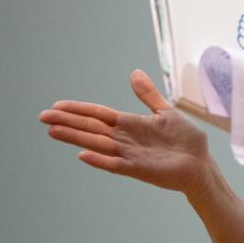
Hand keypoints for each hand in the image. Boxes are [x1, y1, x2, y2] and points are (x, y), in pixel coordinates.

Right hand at [39, 69, 213, 198]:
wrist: (201, 163)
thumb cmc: (185, 140)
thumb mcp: (166, 111)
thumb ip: (148, 95)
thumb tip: (134, 73)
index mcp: (129, 124)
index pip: (98, 114)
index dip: (78, 109)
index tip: (56, 106)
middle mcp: (124, 139)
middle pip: (91, 127)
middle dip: (67, 121)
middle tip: (42, 116)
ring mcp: (128, 154)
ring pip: (96, 144)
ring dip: (75, 138)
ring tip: (53, 131)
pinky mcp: (137, 169)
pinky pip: (114, 164)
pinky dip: (99, 160)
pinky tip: (82, 155)